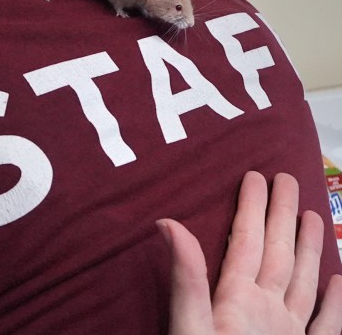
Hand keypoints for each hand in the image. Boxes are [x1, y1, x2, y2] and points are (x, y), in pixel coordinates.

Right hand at [157, 171, 341, 334]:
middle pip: (279, 252)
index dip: (251, 207)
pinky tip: (340, 282)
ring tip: (313, 214)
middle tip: (287, 177)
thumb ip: (184, 278)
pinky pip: (326, 326)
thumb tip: (170, 223)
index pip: (247, 241)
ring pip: (305, 280)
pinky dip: (335, 303)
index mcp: (238, 301)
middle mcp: (271, 311)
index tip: (254, 176)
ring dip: (310, 245)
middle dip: (281, 212)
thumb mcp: (187, 330)